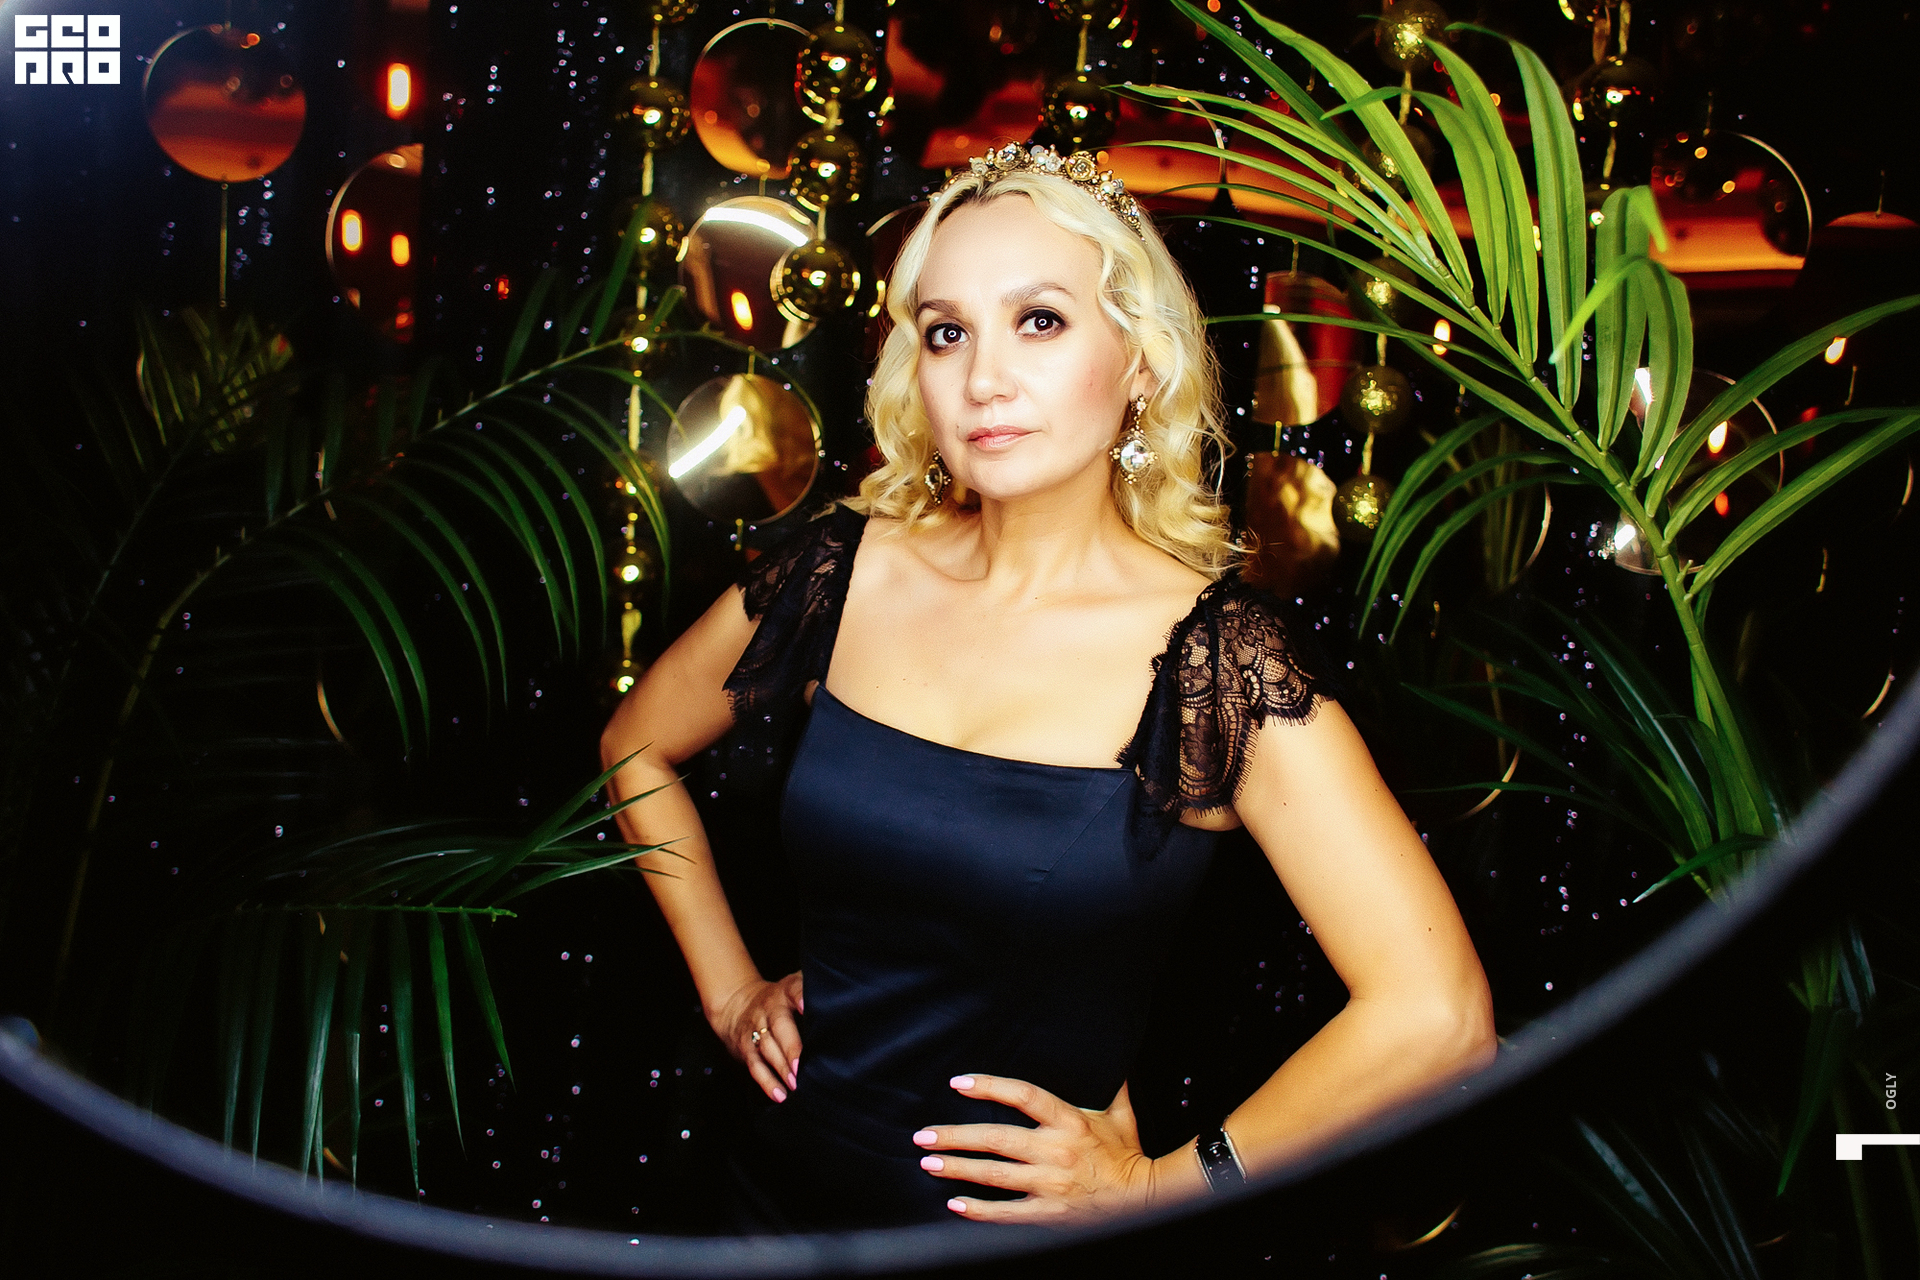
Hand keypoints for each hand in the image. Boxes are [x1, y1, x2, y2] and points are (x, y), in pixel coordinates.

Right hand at [712, 972, 802, 1102]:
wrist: (736, 1003)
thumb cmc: (782, 1001)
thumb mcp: (794, 987)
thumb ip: (815, 996)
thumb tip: (848, 1013)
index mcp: (787, 990)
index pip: (794, 989)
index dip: (800, 996)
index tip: (806, 1006)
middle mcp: (770, 1007)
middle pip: (780, 1025)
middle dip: (791, 1047)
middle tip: (802, 1067)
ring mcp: (755, 1027)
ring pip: (767, 1048)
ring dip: (781, 1067)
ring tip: (796, 1086)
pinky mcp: (745, 1047)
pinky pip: (755, 1066)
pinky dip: (768, 1082)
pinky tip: (780, 1096)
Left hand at [912, 1074, 1159, 1224]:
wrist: (1144, 1201)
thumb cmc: (1127, 1155)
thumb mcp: (1121, 1114)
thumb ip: (1109, 1084)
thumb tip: (1107, 1054)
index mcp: (1071, 1121)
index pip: (1024, 1095)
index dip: (989, 1086)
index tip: (959, 1083)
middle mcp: (1056, 1151)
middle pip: (997, 1138)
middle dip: (956, 1136)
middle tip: (924, 1135)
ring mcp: (1050, 1184)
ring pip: (995, 1174)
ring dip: (959, 1168)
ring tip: (929, 1162)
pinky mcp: (1048, 1213)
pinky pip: (1007, 1213)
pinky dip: (979, 1210)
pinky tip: (954, 1203)